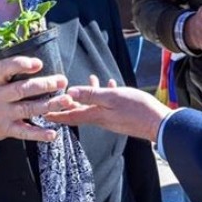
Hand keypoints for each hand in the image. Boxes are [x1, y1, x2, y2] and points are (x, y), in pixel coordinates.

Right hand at [0, 56, 74, 147]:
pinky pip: (25, 132)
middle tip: (62, 81)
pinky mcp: (7, 130)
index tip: (38, 63)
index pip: (4, 69)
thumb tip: (41, 63)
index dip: (20, 65)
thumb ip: (12, 72)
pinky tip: (53, 133)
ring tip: (66, 101)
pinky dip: (39, 134)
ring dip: (49, 105)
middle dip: (44, 85)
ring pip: (28, 109)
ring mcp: (2, 114)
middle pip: (21, 90)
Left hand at [46, 77, 170, 141]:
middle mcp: (101, 118)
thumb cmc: (136, 109)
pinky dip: (105, 94)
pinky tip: (110, 84)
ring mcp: (111, 118)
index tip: (43, 112)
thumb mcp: (111, 98)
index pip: (70, 116)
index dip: (56, 114)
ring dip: (89, 94)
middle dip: (70, 102)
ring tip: (90, 79)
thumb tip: (70, 92)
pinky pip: (108, 103)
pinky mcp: (121, 115)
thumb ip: (91, 95)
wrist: (158, 122)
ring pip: (94, 105)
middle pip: (80, 111)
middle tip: (59, 94)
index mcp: (96, 115)